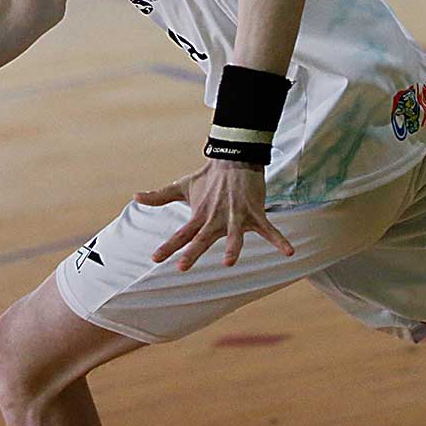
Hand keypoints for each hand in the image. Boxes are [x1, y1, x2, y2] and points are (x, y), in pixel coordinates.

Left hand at [136, 159, 294, 270]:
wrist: (234, 159)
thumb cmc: (208, 177)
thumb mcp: (182, 186)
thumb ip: (159, 196)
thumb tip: (135, 196)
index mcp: (199, 215)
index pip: (181, 234)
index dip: (168, 246)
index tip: (155, 258)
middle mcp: (215, 218)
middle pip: (202, 238)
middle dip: (193, 252)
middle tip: (182, 266)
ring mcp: (236, 216)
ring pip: (234, 235)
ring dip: (232, 247)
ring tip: (229, 263)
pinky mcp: (254, 213)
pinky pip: (269, 229)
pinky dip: (280, 241)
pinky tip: (290, 252)